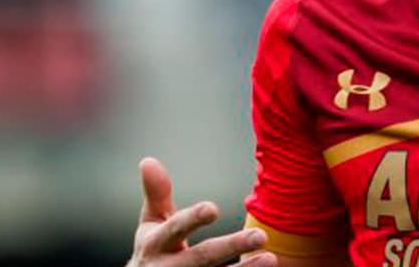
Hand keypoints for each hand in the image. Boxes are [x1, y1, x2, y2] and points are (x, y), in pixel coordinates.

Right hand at [127, 157, 275, 266]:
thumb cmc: (155, 248)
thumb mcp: (151, 222)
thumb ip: (156, 193)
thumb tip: (148, 161)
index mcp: (154, 244)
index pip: (176, 228)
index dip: (193, 219)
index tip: (213, 208)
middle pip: (202, 257)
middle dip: (231, 246)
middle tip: (261, 236)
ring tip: (270, 258)